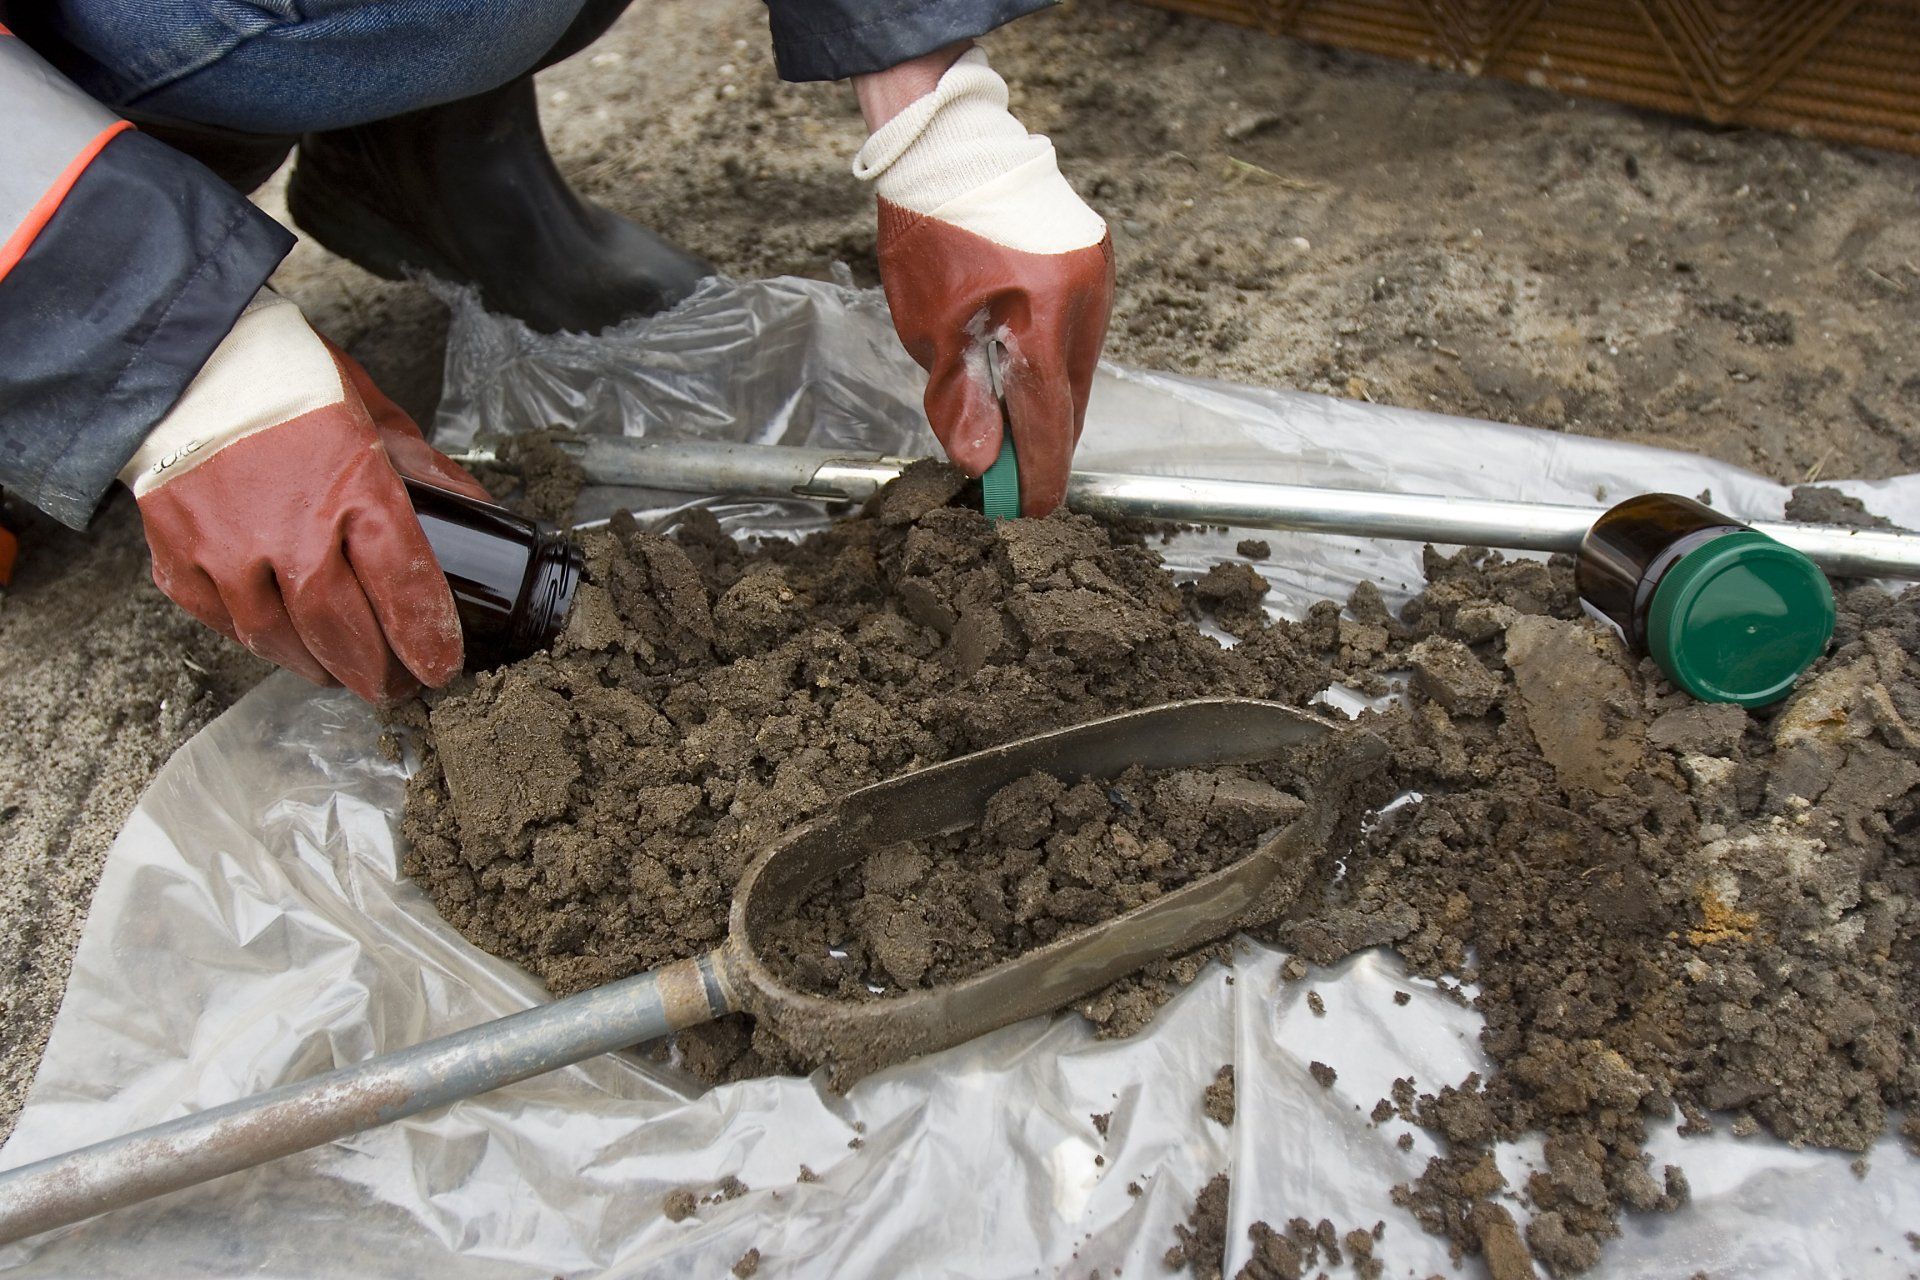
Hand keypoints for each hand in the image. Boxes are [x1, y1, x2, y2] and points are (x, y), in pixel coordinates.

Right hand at [121, 290, 491, 702]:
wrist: (187, 358)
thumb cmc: (289, 380)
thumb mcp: (377, 414)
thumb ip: (427, 472)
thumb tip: (481, 513)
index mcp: (355, 490)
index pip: (403, 588)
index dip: (427, 639)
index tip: (442, 668)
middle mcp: (290, 530)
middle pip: (344, 632)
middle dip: (378, 671)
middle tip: (398, 688)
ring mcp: (227, 550)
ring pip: (280, 640)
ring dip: (319, 666)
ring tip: (343, 672)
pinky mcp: (179, 558)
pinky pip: (224, 622)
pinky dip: (257, 638)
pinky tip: (282, 638)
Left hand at [855, 47, 1112, 516]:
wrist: (947, 146)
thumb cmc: (929, 231)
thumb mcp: (929, 328)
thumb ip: (959, 401)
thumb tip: (985, 462)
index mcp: (1042, 320)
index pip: (1050, 423)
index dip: (1040, 475)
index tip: (1030, 510)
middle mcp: (1085, 300)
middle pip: (1072, 401)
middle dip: (1044, 443)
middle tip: (1013, 478)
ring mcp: (1098, 277)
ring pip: (1079, 368)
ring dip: (1048, 401)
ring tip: (1011, 423)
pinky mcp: (1097, 259)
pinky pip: (1080, 332)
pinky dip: (1055, 359)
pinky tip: (1024, 366)